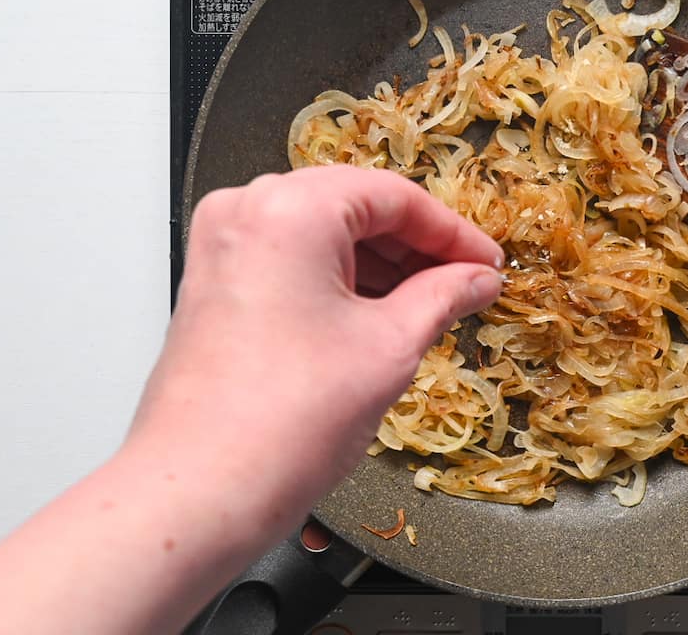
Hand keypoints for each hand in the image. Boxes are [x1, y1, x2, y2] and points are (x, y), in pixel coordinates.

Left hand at [129, 165, 503, 538]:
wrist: (200, 491)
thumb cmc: (281, 423)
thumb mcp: (389, 348)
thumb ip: (444, 297)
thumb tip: (478, 279)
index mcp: (290, 211)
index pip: (394, 197)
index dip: (453, 232)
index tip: (487, 262)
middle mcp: (247, 212)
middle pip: (356, 207)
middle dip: (417, 248)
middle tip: (467, 282)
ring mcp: (224, 247)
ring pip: (324, 232)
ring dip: (382, 265)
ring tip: (432, 304)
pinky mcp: (216, 283)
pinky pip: (293, 259)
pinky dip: (341, 280)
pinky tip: (382, 314)